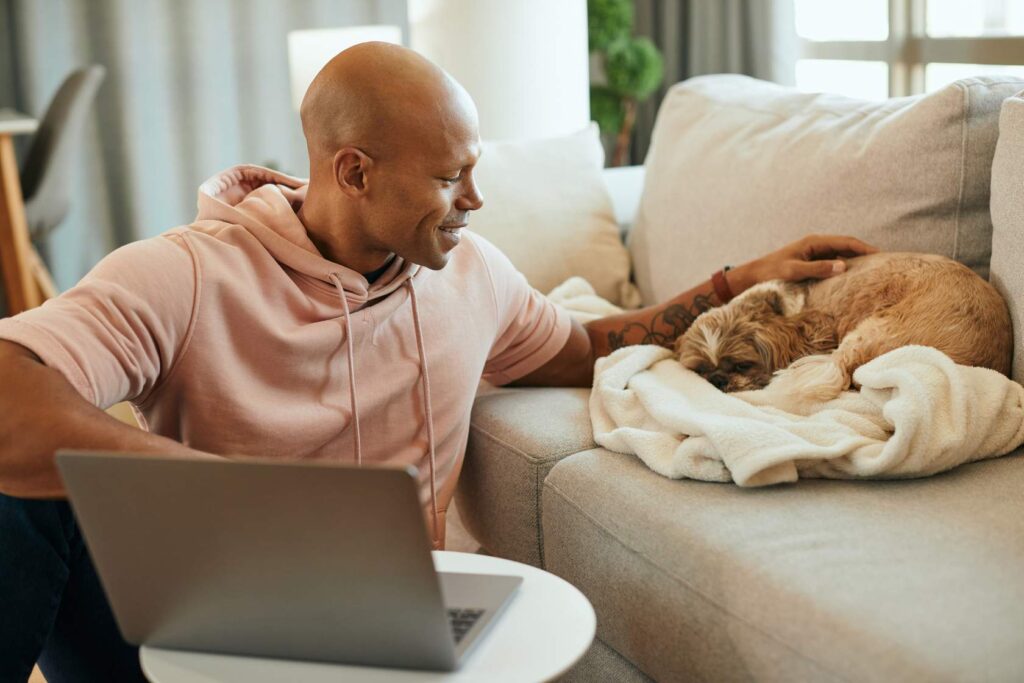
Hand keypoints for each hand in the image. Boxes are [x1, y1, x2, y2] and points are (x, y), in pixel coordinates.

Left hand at [728, 234, 878, 293]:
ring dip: (856, 262)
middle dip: (865, 253)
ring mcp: (814, 254)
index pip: (846, 242)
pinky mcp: (811, 264)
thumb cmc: (771, 272)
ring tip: (873, 271)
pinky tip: (852, 280)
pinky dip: (844, 269)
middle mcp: (816, 245)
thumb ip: (817, 268)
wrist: (753, 276)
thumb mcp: (794, 271)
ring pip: (841, 256)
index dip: (864, 248)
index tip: (881, 255)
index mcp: (814, 242)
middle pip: (846, 247)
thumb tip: (843, 266)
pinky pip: (833, 264)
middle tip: (884, 263)